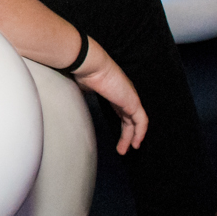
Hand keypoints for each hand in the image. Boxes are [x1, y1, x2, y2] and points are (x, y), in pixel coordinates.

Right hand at [71, 38, 147, 154]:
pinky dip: (139, 133)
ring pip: (135, 122)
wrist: (90, 65)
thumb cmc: (83, 73)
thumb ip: (84, 96)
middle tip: (121, 148)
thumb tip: (75, 104)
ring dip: (131, 137)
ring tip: (125, 150)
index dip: (121, 124)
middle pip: (128, 119)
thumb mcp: (82, 89)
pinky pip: (141, 121)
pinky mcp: (133, 102)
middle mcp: (124, 94)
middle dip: (126, 134)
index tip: (117, 136)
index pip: (121, 111)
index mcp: (113, 91)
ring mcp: (130, 98)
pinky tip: (135, 143)